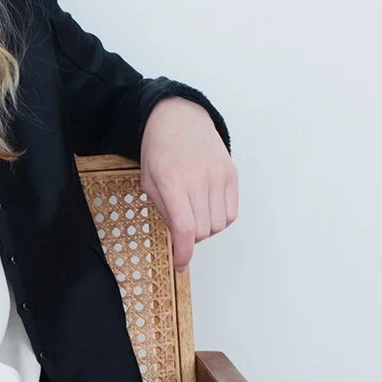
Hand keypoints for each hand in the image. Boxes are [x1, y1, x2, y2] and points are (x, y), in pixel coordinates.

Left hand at [139, 97, 238, 272]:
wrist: (179, 117)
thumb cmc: (159, 148)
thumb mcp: (149, 181)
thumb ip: (164, 211)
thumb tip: (178, 240)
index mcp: (173, 182)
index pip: (186, 229)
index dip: (184, 253)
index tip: (181, 264)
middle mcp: (199, 179)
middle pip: (203, 231)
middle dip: (191, 238)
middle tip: (182, 225)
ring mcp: (219, 176)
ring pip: (219, 225)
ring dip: (207, 228)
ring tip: (195, 212)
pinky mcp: (232, 174)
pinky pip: (231, 213)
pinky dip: (220, 218)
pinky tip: (208, 207)